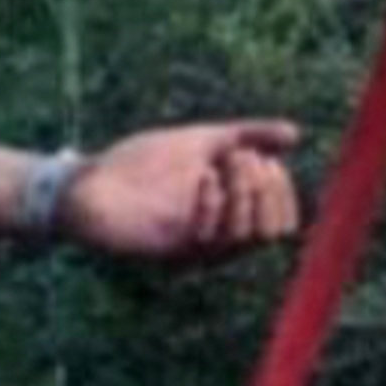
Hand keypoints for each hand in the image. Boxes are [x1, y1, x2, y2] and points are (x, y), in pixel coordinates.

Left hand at [57, 120, 304, 267]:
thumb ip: (246, 137)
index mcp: (230, 219)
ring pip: (247, 237)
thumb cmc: (141, 165)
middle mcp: (219, 241)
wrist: (90, 180)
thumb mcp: (201, 141)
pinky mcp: (172, 251)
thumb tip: (295, 134)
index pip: (283, 222)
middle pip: (274, 232)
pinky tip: (201, 180)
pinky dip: (214, 204)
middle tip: (240, 158)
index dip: (282, 189)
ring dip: (244, 192)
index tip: (262, 156)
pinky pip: (210, 239)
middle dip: (267, 188)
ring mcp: (196, 249)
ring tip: (220, 164)